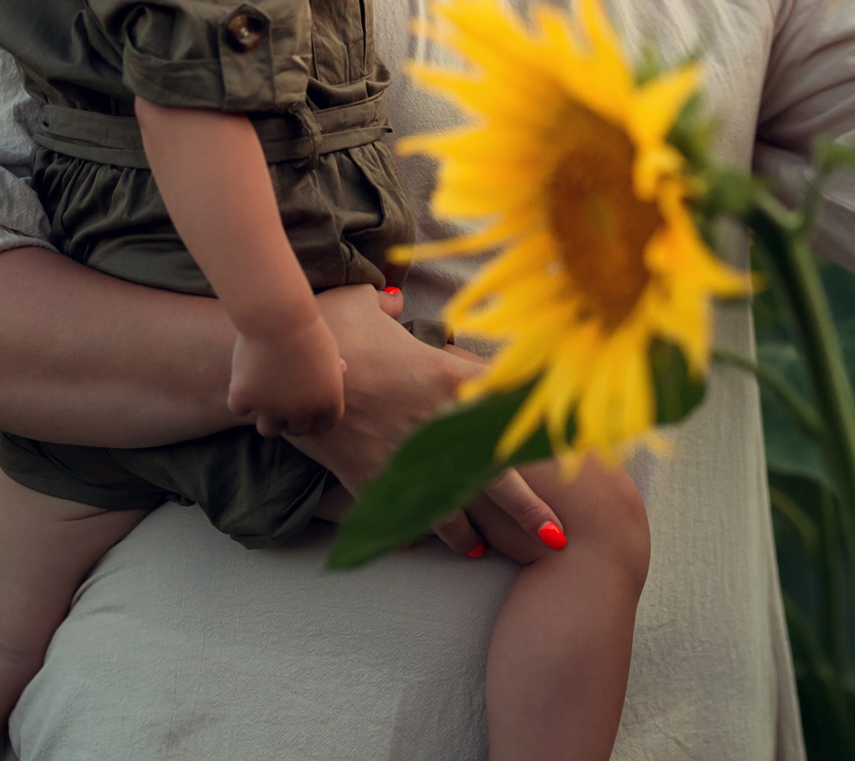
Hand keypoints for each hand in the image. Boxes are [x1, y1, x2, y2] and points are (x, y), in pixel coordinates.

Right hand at [227, 316, 345, 437]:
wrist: (278, 316)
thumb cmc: (306, 326)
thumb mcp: (328, 347)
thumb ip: (332, 366)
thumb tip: (341, 369)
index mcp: (327, 402)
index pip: (324, 424)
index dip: (314, 418)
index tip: (305, 408)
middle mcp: (301, 412)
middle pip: (296, 429)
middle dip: (290, 417)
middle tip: (282, 398)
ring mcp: (271, 409)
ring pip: (268, 430)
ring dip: (267, 417)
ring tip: (263, 398)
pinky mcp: (244, 399)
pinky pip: (239, 408)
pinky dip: (240, 396)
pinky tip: (244, 379)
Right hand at [290, 286, 565, 561]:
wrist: (289, 365)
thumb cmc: (329, 327)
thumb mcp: (365, 305)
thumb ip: (388, 308)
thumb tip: (390, 302)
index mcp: (447, 376)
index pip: (508, 403)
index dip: (537, 427)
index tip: (565, 449)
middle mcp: (436, 423)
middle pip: (496, 474)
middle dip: (528, 509)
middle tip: (555, 537)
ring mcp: (404, 456)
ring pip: (450, 505)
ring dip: (469, 534)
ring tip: (482, 552)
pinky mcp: (369, 477)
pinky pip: (398, 512)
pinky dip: (411, 530)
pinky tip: (415, 545)